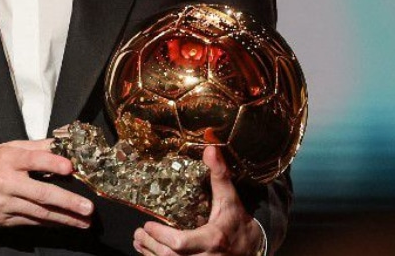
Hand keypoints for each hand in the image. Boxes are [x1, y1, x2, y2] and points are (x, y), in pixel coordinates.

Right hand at [0, 139, 93, 228]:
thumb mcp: (3, 148)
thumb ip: (33, 147)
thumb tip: (61, 145)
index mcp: (6, 159)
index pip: (32, 160)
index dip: (52, 163)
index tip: (70, 167)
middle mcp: (5, 182)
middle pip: (40, 193)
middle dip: (66, 201)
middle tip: (88, 208)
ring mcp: (4, 204)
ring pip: (39, 213)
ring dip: (64, 218)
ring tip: (84, 222)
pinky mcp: (3, 220)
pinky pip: (30, 222)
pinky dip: (48, 224)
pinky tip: (64, 224)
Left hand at [133, 146, 263, 255]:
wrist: (256, 246)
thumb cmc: (238, 220)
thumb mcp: (230, 198)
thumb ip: (219, 175)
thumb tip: (210, 149)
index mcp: (212, 239)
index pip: (180, 243)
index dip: (160, 236)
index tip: (148, 224)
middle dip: (151, 245)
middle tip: (138, 232)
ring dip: (151, 254)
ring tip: (139, 241)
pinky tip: (150, 253)